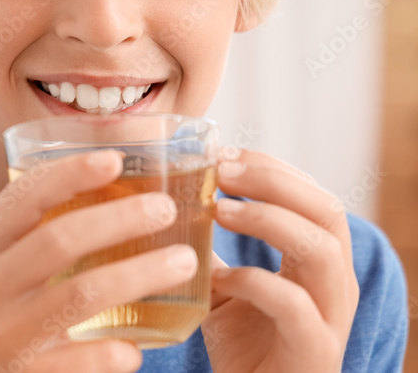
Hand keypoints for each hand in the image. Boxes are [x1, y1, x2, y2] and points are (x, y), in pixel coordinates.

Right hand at [0, 150, 199, 372]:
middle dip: (119, 218)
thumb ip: (35, 245)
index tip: (114, 159)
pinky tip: (137, 349)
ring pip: (80, 295)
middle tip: (165, 209)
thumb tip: (117, 203)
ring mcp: (2, 335)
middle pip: (59, 240)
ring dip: (139, 274)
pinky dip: (115, 351)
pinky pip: (81, 359)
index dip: (68, 174)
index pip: (21, 199)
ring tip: (183, 262)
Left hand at [203, 148, 359, 372]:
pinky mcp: (314, 350)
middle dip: (273, 181)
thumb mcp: (223, 285)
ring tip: (219, 209)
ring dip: (268, 219)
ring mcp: (331, 318)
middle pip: (327, 211)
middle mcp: (335, 284)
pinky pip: (294, 305)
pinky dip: (255, 281)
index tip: (223, 153)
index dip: (271, 168)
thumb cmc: (242, 345)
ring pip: (322, 250)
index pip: (312, 196)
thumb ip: (210, 247)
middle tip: (221, 170)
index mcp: (319, 262)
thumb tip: (169, 199)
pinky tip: (220, 275)